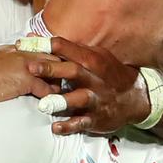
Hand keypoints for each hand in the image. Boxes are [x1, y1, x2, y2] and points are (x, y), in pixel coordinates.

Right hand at [0, 44, 64, 104]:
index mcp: (11, 48)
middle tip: (61, 80)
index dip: (45, 59)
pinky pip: (47, 90)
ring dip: (58, 83)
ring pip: (54, 71)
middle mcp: (22, 54)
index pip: (37, 49)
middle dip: (58, 69)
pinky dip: (51, 98)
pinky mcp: (26, 81)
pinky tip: (52, 105)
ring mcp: (26, 66)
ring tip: (61, 94)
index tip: (49, 67)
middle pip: (51, 57)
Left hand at [25, 37, 149, 134]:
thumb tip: (34, 35)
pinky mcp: (96, 118)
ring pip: (78, 98)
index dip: (47, 45)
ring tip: (43, 104)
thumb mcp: (93, 56)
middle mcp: (94, 78)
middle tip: (31, 68)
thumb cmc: (107, 73)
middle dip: (52, 69)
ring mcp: (96, 99)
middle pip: (72, 71)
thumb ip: (65, 49)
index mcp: (92, 60)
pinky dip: (69, 125)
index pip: (69, 49)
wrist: (135, 98)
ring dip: (61, 101)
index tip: (27, 43)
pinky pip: (82, 122)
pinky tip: (55, 127)